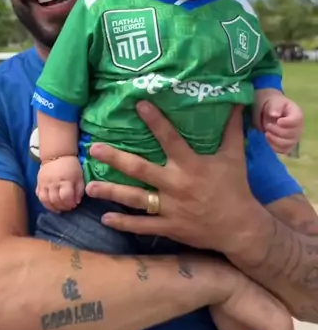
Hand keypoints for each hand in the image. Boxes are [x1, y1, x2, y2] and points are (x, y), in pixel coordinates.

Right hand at [36, 156, 83, 212]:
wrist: (57, 155)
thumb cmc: (71, 167)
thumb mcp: (79, 177)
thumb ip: (79, 190)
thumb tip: (76, 202)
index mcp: (65, 180)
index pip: (66, 197)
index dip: (70, 204)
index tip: (74, 205)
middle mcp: (53, 183)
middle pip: (55, 200)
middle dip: (63, 207)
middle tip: (67, 207)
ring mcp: (44, 184)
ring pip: (45, 200)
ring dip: (53, 207)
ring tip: (59, 209)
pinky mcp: (38, 184)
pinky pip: (39, 196)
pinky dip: (44, 203)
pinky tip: (51, 205)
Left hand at [86, 102, 256, 252]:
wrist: (241, 228)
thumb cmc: (236, 188)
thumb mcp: (234, 156)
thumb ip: (232, 129)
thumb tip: (238, 101)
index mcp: (191, 165)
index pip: (170, 139)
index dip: (156, 121)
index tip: (139, 104)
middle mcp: (177, 185)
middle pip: (141, 170)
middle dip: (117, 159)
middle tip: (94, 149)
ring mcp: (171, 208)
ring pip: (135, 199)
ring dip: (111, 192)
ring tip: (89, 187)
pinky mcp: (169, 227)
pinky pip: (143, 226)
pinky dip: (124, 223)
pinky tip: (106, 218)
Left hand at [259, 94, 303, 154]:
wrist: (271, 113)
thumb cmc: (274, 106)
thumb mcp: (274, 102)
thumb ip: (275, 107)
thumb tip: (275, 115)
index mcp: (297, 114)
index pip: (296, 121)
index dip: (287, 122)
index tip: (278, 121)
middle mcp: (299, 128)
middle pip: (291, 134)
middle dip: (276, 131)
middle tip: (268, 125)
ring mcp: (294, 138)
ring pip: (287, 144)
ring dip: (274, 140)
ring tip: (267, 133)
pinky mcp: (288, 145)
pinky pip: (283, 150)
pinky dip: (274, 147)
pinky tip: (268, 139)